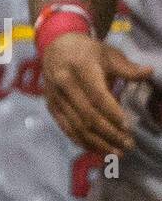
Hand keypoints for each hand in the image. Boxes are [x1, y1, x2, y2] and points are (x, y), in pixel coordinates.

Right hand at [43, 32, 152, 155]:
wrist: (56, 47)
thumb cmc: (88, 52)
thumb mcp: (108, 54)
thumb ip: (127, 68)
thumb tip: (149, 73)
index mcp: (80, 67)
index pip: (97, 96)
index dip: (113, 113)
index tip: (129, 127)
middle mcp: (64, 83)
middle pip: (88, 115)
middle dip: (110, 133)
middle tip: (129, 144)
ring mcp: (55, 97)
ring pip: (77, 126)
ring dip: (98, 143)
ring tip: (117, 152)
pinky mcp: (51, 107)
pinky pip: (67, 129)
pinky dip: (83, 142)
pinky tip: (99, 150)